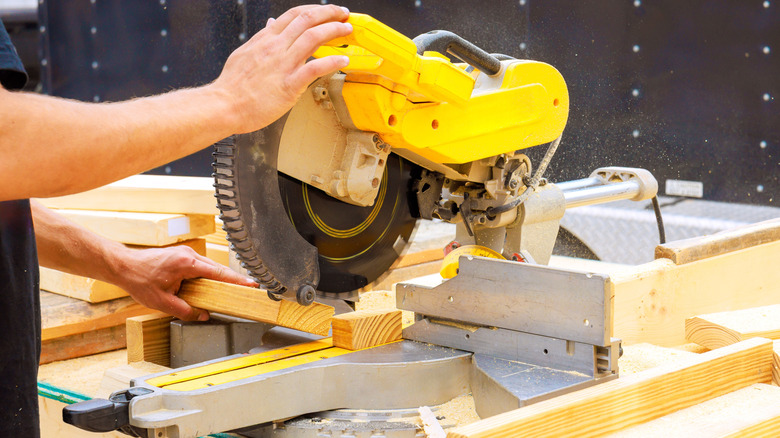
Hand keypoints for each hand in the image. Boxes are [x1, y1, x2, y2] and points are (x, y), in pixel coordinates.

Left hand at [111, 245, 256, 320]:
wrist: (123, 265)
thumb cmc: (139, 280)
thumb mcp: (161, 301)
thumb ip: (184, 310)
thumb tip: (202, 316)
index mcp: (187, 263)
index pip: (218, 272)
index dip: (236, 280)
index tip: (251, 284)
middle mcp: (189, 254)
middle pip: (218, 268)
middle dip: (233, 279)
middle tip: (249, 289)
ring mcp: (186, 253)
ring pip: (210, 267)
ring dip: (221, 277)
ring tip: (234, 289)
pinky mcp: (182, 256)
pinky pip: (202, 266)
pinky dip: (210, 276)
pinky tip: (214, 285)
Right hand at [211, 4, 351, 133]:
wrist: (223, 105)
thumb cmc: (233, 86)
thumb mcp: (245, 53)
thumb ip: (261, 39)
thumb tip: (270, 24)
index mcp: (266, 39)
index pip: (294, 15)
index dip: (315, 10)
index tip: (328, 11)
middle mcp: (276, 47)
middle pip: (307, 20)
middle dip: (330, 14)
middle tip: (344, 15)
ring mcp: (283, 64)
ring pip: (313, 37)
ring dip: (334, 31)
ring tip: (347, 31)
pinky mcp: (289, 84)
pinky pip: (315, 68)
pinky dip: (332, 61)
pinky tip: (343, 60)